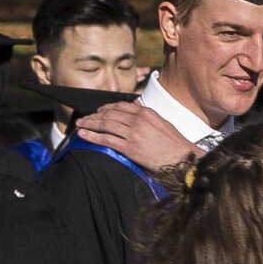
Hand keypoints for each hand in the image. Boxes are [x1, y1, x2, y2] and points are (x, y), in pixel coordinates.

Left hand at [73, 99, 196, 172]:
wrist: (182, 159)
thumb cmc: (175, 144)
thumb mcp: (163, 123)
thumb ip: (147, 114)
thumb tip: (136, 104)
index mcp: (146, 113)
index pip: (120, 106)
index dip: (106, 108)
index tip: (98, 111)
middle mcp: (138, 120)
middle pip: (109, 114)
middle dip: (93, 116)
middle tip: (83, 119)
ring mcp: (134, 133)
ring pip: (105, 125)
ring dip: (89, 124)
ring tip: (79, 125)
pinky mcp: (130, 147)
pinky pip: (106, 139)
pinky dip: (92, 136)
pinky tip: (83, 135)